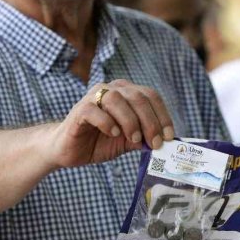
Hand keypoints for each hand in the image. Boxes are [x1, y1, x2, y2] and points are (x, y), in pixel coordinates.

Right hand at [48, 79, 174, 167]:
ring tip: (133, 138)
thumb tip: (165, 142)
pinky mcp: (79, 110)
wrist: (69, 149)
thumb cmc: (100, 141)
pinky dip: (107, 122)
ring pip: (116, 99)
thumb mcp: (128, 141)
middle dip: (150, 122)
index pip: (151, 96)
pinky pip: (94, 110)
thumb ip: (144, 138)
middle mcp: (111, 89)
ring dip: (129, 120)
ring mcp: (93, 97)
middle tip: (155, 142)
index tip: (169, 136)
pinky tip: (113, 133)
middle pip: (137, 97)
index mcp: (126, 93)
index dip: (163, 115)